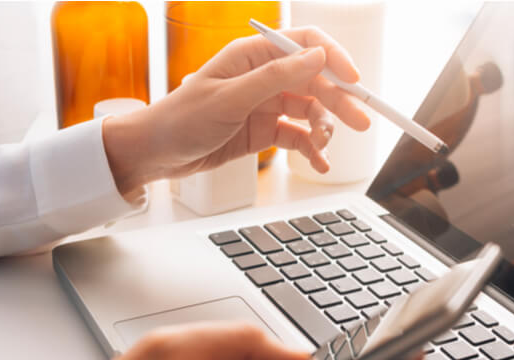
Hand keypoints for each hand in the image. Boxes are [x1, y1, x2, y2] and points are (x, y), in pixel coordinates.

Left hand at [103, 27, 372, 197]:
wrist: (152, 155)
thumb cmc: (179, 120)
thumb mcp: (229, 98)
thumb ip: (275, 77)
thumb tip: (316, 56)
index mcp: (252, 56)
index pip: (304, 44)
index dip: (333, 58)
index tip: (353, 81)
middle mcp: (262, 76)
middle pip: (315, 80)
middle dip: (339, 101)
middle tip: (361, 122)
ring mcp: (264, 104)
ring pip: (310, 110)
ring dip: (324, 127)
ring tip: (324, 147)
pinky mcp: (264, 130)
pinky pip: (298, 136)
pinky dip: (311, 148)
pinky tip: (319, 162)